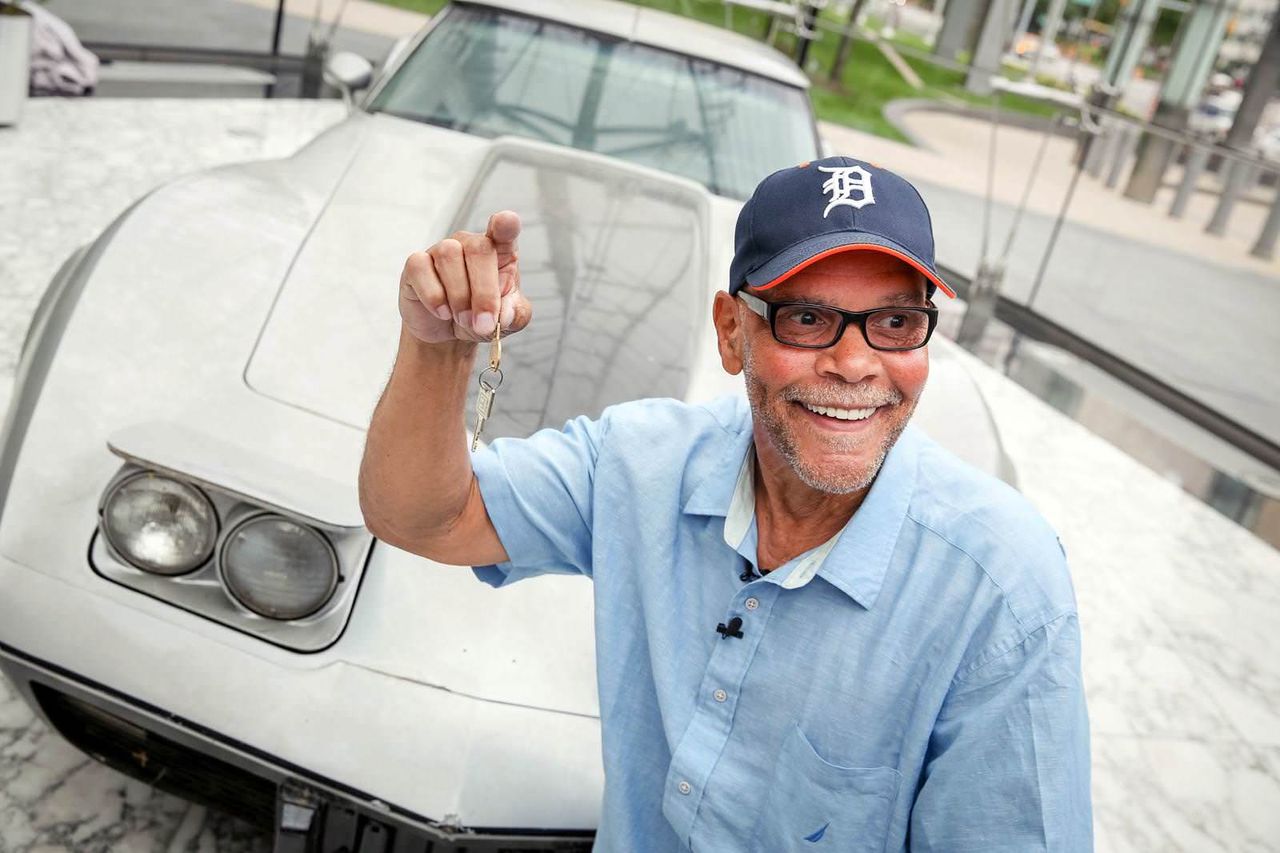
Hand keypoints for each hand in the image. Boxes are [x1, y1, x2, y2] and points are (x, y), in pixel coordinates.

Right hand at [399, 210, 530, 343]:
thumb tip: (505, 314)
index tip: (506, 221)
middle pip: (479, 249)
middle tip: (483, 324)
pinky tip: (442, 312)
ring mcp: (441, 250)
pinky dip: (434, 297)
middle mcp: (470, 243)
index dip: (506, 224)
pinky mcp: (416, 264)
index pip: (505, 229)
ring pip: (449, 257)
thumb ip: (514, 315)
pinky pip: (421, 269)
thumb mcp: (507, 321)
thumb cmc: (481, 317)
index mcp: (501, 251)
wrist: (447, 333)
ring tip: (463, 320)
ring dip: (459, 297)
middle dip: (484, 293)